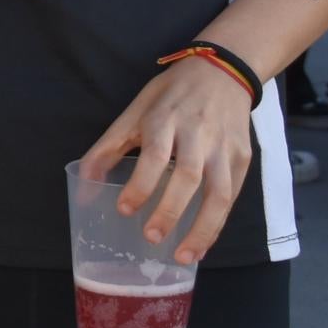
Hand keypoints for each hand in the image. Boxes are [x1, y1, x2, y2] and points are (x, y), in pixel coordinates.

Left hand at [80, 56, 255, 265]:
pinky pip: (232, 196)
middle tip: (151, 237)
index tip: (124, 210)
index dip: (140, 184)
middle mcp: (198, 134)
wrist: (224, 72)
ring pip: (219, 192)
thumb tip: (83, 185)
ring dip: (203, 228)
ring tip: (184, 255)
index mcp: (166, 119)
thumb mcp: (135, 111)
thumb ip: (108, 147)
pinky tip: (203, 243)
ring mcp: (224, 148)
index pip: (154, 155)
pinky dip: (219, 223)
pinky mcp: (243, 158)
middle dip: (170, 210)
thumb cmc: (171, 95)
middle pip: (188, 176)